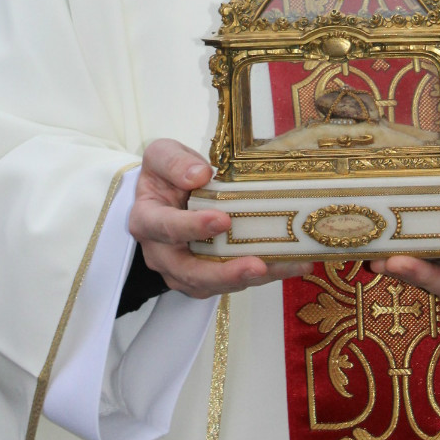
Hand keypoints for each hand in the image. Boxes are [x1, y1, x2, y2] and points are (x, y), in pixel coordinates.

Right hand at [128, 138, 311, 299]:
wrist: (167, 193)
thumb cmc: (165, 174)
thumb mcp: (162, 154)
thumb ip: (174, 162)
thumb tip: (199, 175)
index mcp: (147, 220)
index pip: (165, 227)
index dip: (192, 227)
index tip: (223, 220)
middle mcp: (162, 253)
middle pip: (190, 272)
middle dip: (225, 273)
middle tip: (258, 265)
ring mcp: (183, 270)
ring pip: (214, 284)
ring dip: (250, 279)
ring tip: (285, 266)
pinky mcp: (207, 277)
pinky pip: (233, 282)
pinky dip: (264, 275)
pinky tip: (292, 263)